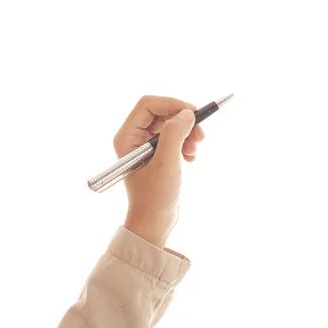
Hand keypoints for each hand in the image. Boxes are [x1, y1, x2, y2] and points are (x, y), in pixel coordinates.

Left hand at [113, 95, 204, 248]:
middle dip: (182, 121)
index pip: (148, 105)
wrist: (154, 223)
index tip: (193, 113)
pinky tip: (191, 158)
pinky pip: (174, 139)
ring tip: (195, 150)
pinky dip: (185, 144)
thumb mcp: (166, 163)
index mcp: (126, 137)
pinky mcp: (157, 157)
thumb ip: (175, 134)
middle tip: (200, 136)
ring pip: (170, 125)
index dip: (172, 104)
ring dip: (187, 134)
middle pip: (162, 113)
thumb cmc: (154, 197)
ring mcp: (145, 148)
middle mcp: (133, 139)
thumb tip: (187, 113)